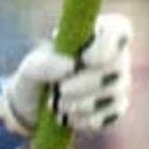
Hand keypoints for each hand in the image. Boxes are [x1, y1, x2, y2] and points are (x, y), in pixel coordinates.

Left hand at [0, 13, 131, 136]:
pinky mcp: (115, 107)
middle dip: (87, 82)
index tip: (85, 60)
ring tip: (56, 105)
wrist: (33, 105)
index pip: (119, 28)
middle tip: (61, 91)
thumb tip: (70, 66)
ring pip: (114, 92)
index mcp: (94, 35)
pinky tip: (68, 119)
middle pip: (117, 66)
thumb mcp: (30, 67)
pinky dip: (87, 119)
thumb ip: (44, 63)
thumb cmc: (35, 76)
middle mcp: (113, 57)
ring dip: (83, 103)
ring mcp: (117, 83)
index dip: (107, 44)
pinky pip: (111, 114)